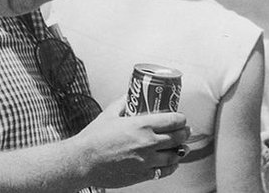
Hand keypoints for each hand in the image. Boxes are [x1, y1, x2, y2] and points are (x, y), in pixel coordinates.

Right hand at [74, 99, 189, 187]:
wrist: (83, 161)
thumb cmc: (94, 138)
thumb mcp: (109, 113)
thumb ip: (123, 102)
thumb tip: (131, 94)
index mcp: (141, 125)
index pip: (173, 121)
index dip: (181, 119)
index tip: (181, 118)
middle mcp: (148, 143)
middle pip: (178, 137)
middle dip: (184, 132)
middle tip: (185, 130)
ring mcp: (146, 160)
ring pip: (174, 155)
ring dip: (181, 150)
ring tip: (181, 147)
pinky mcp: (142, 174)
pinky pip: (165, 171)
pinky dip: (171, 166)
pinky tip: (171, 162)